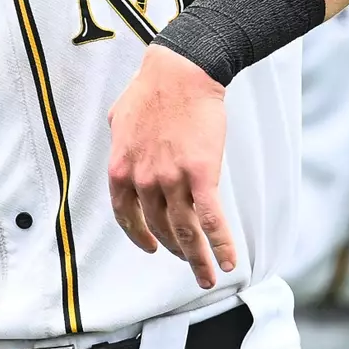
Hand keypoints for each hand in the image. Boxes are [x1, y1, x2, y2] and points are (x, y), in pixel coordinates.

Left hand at [107, 44, 234, 288]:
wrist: (181, 73)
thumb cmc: (151, 89)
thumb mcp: (119, 118)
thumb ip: (119, 141)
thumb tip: (120, 147)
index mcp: (120, 168)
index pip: (125, 215)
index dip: (138, 236)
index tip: (150, 248)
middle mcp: (143, 180)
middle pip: (158, 227)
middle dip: (173, 250)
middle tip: (187, 262)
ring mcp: (171, 179)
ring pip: (185, 232)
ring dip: (196, 259)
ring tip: (206, 276)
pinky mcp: (202, 175)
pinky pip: (211, 220)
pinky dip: (220, 245)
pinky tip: (228, 262)